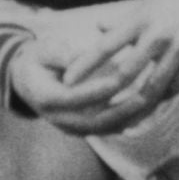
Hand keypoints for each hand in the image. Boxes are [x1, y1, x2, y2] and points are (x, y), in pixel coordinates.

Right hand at [7, 7, 153, 133]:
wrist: (29, 79)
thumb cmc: (40, 58)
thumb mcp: (45, 50)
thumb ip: (62, 54)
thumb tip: (80, 57)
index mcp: (44, 97)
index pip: (72, 98)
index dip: (94, 90)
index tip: (116, 80)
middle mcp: (57, 118)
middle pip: (91, 121)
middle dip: (118, 111)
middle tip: (142, 97)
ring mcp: (69, 127)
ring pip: (102, 129)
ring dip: (126, 119)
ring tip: (149, 104)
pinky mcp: (81, 129)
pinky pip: (105, 129)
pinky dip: (125, 122)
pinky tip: (145, 112)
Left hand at [66, 0, 178, 124]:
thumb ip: (126, 18)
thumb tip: (99, 29)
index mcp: (143, 17)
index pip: (106, 45)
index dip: (85, 64)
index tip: (67, 79)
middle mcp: (159, 36)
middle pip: (126, 74)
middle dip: (105, 95)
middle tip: (89, 109)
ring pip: (152, 89)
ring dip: (134, 106)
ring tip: (120, 119)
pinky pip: (176, 88)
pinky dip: (162, 98)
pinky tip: (152, 106)